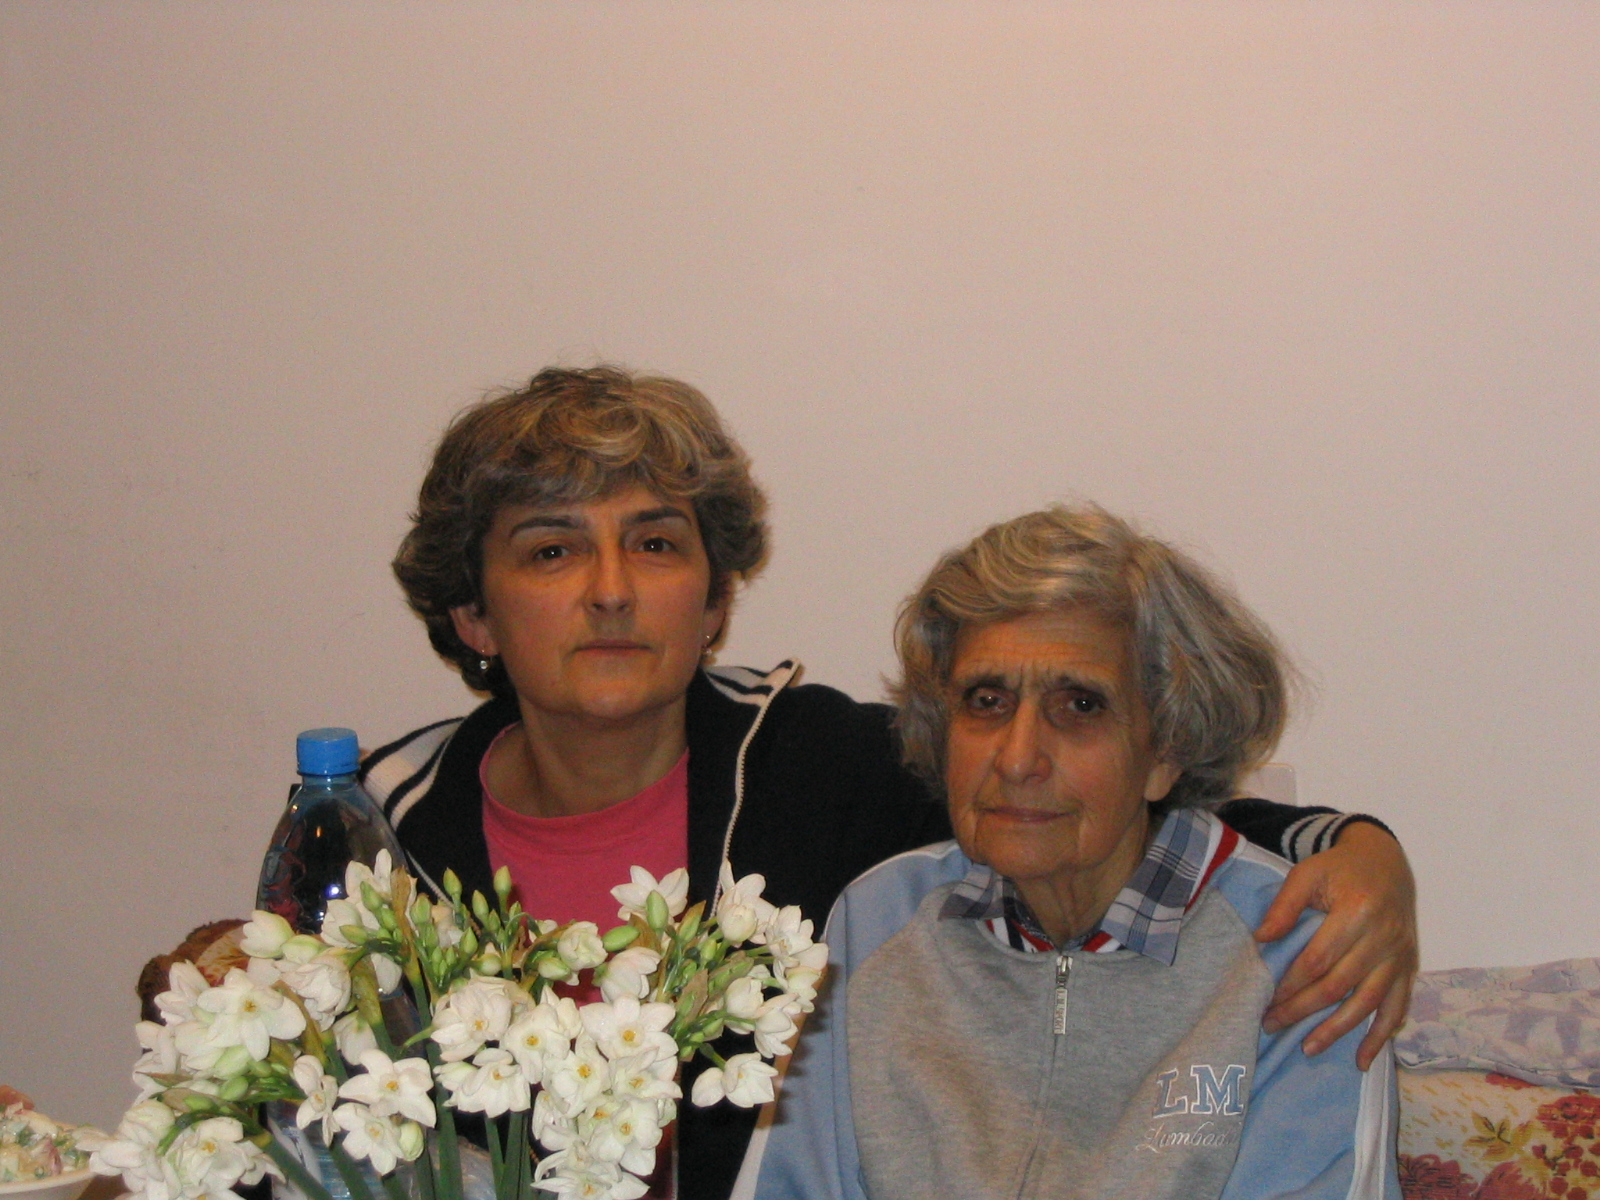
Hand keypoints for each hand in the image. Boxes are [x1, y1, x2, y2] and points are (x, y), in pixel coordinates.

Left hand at [1254, 821, 1418, 1068]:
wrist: (1386, 862)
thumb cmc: (1340, 869)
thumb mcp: (1308, 873)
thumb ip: (1285, 905)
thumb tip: (1261, 939)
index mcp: (1357, 910)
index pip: (1319, 958)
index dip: (1292, 982)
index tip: (1267, 999)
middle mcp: (1383, 937)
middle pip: (1340, 984)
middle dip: (1304, 1010)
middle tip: (1272, 1025)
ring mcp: (1399, 955)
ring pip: (1368, 1002)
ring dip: (1338, 1030)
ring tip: (1308, 1048)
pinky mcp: (1408, 967)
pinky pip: (1396, 1007)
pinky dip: (1381, 1036)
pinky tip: (1361, 1059)